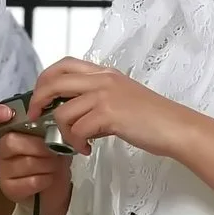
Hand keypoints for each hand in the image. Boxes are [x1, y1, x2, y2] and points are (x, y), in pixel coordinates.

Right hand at [0, 100, 74, 214]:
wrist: (56, 185)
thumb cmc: (52, 157)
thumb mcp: (54, 136)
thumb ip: (48, 125)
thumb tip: (53, 121)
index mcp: (9, 130)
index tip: (7, 113)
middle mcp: (1, 148)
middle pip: (10, 142)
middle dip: (38, 147)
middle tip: (53, 151)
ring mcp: (2, 169)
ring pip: (25, 163)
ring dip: (46, 164)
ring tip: (54, 165)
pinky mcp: (8, 188)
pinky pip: (29, 181)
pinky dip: (45, 179)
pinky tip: (48, 178)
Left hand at [33, 58, 195, 161]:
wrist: (175, 127)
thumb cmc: (151, 118)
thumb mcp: (121, 99)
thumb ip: (96, 102)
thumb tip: (72, 116)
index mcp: (104, 73)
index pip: (63, 65)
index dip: (44, 81)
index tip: (39, 100)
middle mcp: (102, 79)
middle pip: (54, 82)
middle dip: (38, 102)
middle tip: (38, 119)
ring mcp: (105, 95)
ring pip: (63, 111)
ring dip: (63, 132)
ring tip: (77, 143)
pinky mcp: (109, 114)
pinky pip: (77, 130)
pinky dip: (78, 143)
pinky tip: (88, 149)